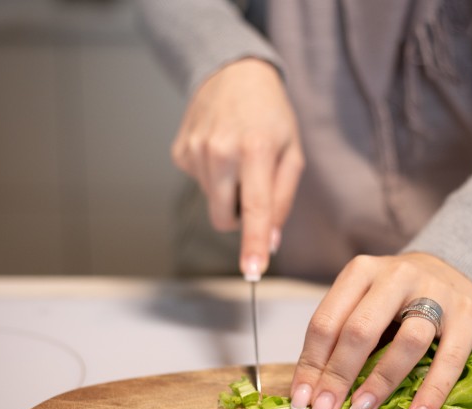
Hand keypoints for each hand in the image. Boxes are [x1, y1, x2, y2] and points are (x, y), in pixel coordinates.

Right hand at [171, 58, 303, 278]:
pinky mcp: (179, 153)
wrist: (233, 73)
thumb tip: (271, 241)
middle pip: (225, 218)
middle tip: (254, 183)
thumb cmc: (270, 115)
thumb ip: (282, 199)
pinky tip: (220, 151)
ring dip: (228, 192)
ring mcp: (195, 151)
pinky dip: (213, 178)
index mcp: (256, 149)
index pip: (255, 208)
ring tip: (238, 158)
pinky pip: (200, 186)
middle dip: (241, 215)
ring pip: (213, 203)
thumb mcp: (292, 152)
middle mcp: (220, 151)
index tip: (252, 272)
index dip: (254, 244)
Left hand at [289, 253, 471, 408]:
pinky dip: (432, 392)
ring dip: (380, 381)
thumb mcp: (364, 298)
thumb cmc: (396, 294)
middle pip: (360, 330)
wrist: (454, 266)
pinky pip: (448, 360)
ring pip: (407, 341)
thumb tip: (311, 388)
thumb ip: (341, 332)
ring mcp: (436, 293)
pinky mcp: (467, 315)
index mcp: (361, 271)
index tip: (301, 399)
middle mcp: (397, 275)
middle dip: (337, 375)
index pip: (326, 321)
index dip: (310, 364)